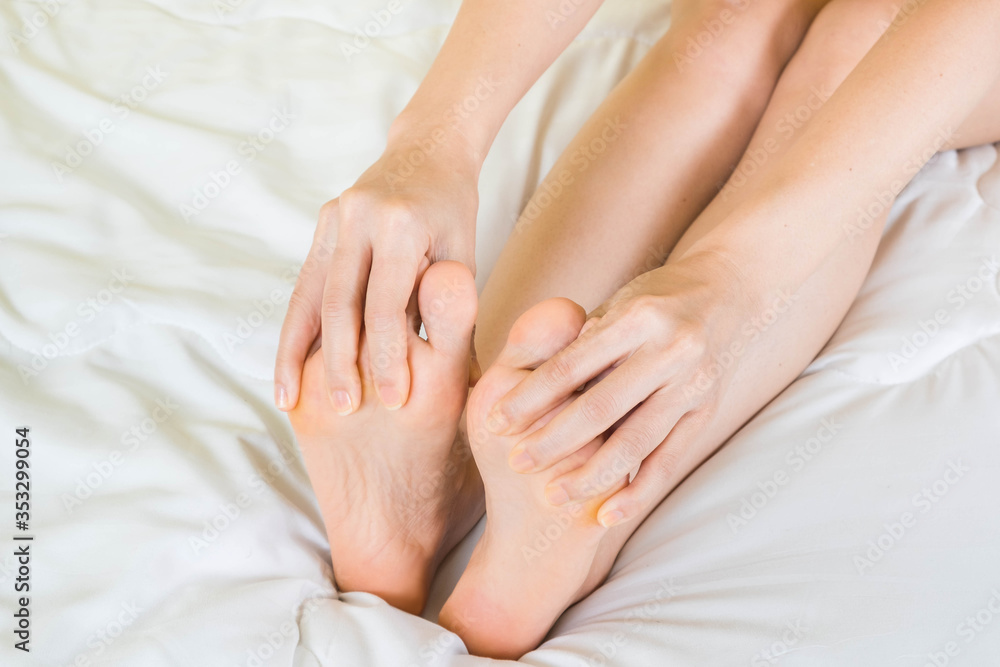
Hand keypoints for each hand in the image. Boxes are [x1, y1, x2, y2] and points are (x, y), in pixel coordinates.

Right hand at [275, 123, 479, 412]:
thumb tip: (454, 378)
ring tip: (293, 401)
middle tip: (344, 408)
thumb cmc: (454, 214)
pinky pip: (304, 286)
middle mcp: (359, 216)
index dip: (390, 355)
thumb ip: (449, 308)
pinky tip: (286, 371)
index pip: (388, 302)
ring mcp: (334, 218)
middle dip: (340, 361)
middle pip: (342, 302)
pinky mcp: (321, 226)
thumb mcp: (462, 256)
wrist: (427, 151)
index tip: (395, 400)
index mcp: (401, 224)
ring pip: (311, 296)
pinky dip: (294, 331)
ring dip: (300, 353)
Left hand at [486, 252, 756, 526]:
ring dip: (590, 476)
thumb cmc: (655, 300)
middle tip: (516, 463)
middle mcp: (670, 351)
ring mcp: (693, 386)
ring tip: (554, 496)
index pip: (571, 366)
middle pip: (600, 408)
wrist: (731, 293)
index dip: (530, 397)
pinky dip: (636, 493)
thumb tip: (526, 384)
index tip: (496, 420)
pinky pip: (668, 462)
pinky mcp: (706, 413)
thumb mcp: (616, 305)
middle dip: (553, 440)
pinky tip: (606, 516)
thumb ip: (578, 342)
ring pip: (635, 442)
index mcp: (638, 318)